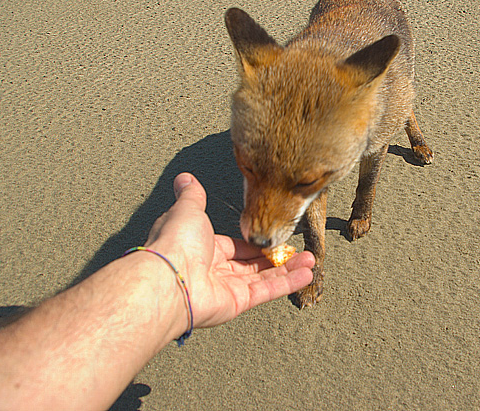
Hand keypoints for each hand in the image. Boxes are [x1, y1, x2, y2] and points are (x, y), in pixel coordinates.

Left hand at [145, 173, 313, 328]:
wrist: (169, 278)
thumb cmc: (174, 243)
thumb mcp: (187, 209)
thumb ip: (192, 195)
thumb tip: (184, 178)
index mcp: (203, 247)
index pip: (234, 245)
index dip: (254, 240)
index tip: (272, 234)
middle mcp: (214, 269)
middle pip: (252, 263)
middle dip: (276, 256)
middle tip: (298, 250)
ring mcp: (226, 287)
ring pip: (264, 277)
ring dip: (289, 268)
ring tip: (310, 260)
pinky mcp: (237, 302)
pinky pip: (266, 290)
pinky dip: (287, 283)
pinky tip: (305, 274)